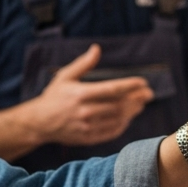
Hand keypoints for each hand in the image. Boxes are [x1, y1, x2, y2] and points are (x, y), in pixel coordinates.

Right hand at [27, 44, 153, 146]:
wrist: (39, 123)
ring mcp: (87, 126)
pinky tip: (128, 118)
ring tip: (141, 104)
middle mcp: (85, 111)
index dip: (131, 86)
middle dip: (137, 99)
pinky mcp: (88, 138)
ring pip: (118, 119)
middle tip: (148, 94)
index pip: (113, 89)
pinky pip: (111, 132)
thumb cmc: (53, 96)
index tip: (143, 82)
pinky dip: (123, 125)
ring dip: (133, 111)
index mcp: (81, 94)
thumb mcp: (65, 76)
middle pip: (119, 105)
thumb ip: (83, 63)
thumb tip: (97, 48)